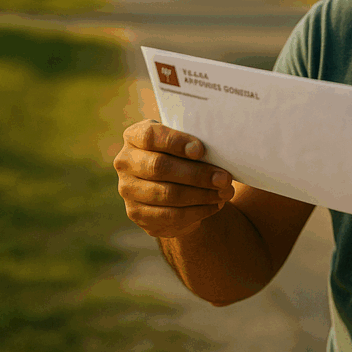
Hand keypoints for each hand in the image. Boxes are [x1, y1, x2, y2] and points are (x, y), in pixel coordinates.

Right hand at [113, 119, 234, 237]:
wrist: (174, 184)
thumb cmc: (185, 155)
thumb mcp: (186, 142)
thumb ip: (196, 143)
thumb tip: (221, 152)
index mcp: (135, 136)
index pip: (150, 136)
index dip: (175, 142)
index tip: (201, 150)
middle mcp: (125, 161)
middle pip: (159, 167)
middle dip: (197, 174)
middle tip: (225, 178)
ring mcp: (127, 189)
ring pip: (166, 194)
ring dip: (201, 194)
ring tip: (225, 193)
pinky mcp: (137, 213)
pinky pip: (170, 215)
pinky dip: (197, 210)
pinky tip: (215, 205)